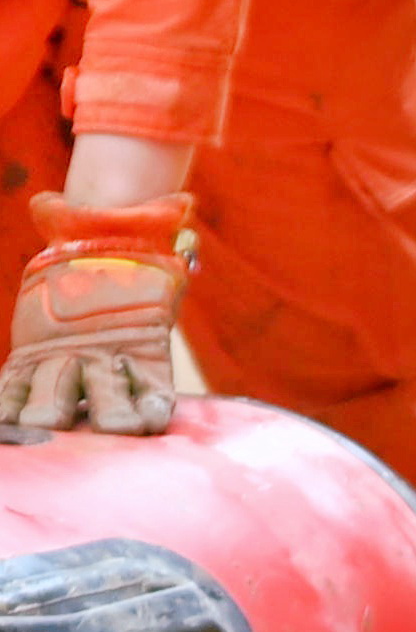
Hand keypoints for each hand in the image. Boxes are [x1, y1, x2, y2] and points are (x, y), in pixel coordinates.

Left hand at [0, 191, 194, 437]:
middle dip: (102, 416)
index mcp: (144, 345)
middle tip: (101, 428)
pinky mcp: (29, 354)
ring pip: (59, 400)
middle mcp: (105, 361)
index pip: (152, 390)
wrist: (98, 240)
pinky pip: (16, 385)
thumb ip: (165, 222)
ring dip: (50, 413)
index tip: (146, 422)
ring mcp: (66, 361)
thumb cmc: (134, 240)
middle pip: (105, 402)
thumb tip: (181, 203)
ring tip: (38, 421)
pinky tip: (5, 419)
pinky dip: (9, 402)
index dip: (149, 407)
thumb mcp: (158, 238)